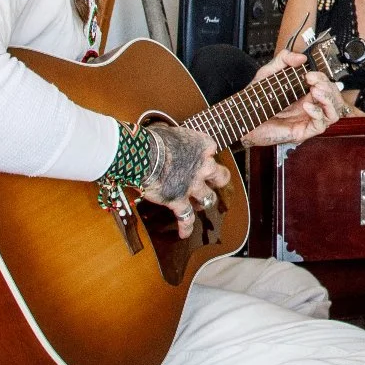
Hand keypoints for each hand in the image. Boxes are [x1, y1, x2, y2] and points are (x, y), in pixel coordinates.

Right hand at [138, 124, 230, 238]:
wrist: (143, 155)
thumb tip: (167, 137)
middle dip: (218, 180)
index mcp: (202, 145)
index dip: (206, 153)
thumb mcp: (170, 131)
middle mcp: (203, 165)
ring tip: (200, 204)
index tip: (201, 154)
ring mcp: (193, 185)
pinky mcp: (179, 200)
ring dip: (205, 202)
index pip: (212, 149)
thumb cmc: (153, 139)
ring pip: (208, 198)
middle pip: (220, 176)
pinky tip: (184, 233)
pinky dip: (185, 226)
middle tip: (214, 181)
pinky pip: (186, 217)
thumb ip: (176, 138)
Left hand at [242, 50, 343, 148]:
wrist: (242, 117)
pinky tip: (306, 106)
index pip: (326, 85)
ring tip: (316, 91)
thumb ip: (283, 60)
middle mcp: (310, 106)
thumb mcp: (268, 72)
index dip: (322, 77)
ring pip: (333, 113)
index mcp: (305, 93)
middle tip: (314, 82)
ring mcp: (307, 119)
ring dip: (329, 100)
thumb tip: (301, 57)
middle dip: (329, 87)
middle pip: (334, 98)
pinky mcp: (303, 132)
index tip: (310, 74)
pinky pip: (320, 125)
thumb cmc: (256, 98)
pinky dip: (317, 113)